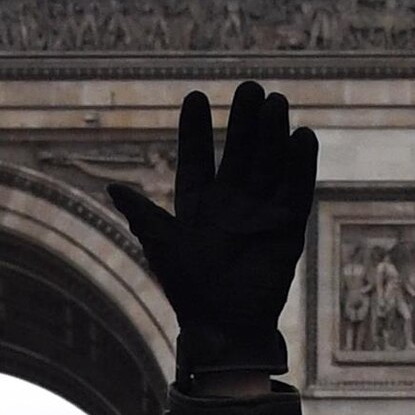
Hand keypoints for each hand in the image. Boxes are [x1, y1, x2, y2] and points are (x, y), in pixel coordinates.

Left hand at [112, 83, 320, 384]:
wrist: (223, 326)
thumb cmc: (188, 290)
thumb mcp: (162, 247)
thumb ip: (143, 215)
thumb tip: (112, 188)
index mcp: (198, 203)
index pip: (197, 157)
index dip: (195, 130)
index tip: (195, 97)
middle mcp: (231, 201)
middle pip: (239, 151)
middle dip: (243, 121)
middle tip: (248, 88)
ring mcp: (261, 211)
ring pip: (269, 163)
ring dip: (272, 134)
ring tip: (275, 102)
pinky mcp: (288, 225)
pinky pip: (297, 189)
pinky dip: (301, 164)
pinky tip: (302, 135)